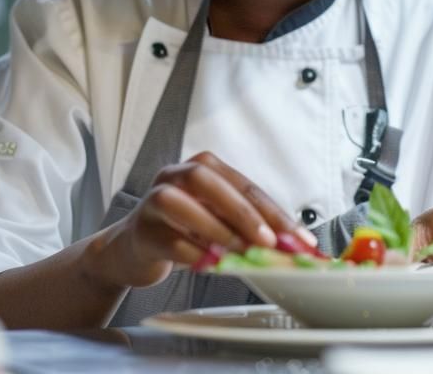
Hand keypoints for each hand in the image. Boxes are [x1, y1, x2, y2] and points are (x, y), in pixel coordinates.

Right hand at [88, 152, 314, 288]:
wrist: (135, 249)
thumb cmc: (184, 231)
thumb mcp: (218, 222)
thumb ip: (246, 226)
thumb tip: (288, 245)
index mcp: (203, 168)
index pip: (243, 184)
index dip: (273, 211)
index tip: (297, 238)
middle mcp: (175, 176)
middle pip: (207, 181)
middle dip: (242, 211)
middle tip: (268, 240)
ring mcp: (152, 200)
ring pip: (179, 203)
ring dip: (215, 229)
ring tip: (241, 252)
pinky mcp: (141, 230)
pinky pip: (168, 238)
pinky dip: (193, 253)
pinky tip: (211, 264)